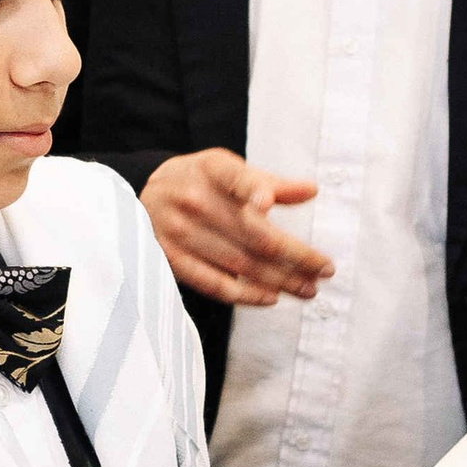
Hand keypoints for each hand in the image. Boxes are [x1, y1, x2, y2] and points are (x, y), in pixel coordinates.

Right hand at [141, 149, 332, 306]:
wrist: (140, 194)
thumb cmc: (197, 181)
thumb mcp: (225, 169)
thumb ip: (266, 182)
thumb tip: (311, 191)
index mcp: (211, 169)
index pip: (239, 180)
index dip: (256, 192)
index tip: (269, 206)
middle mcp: (193, 199)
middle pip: (253, 234)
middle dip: (296, 256)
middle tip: (325, 270)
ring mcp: (179, 232)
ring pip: (239, 263)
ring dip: (280, 280)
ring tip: (308, 289)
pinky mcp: (170, 259)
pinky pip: (213, 283)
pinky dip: (245, 294)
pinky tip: (271, 297)